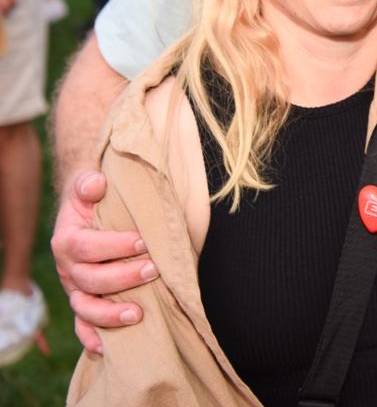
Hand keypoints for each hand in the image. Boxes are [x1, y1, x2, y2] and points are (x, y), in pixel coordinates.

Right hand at [50, 170, 156, 353]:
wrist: (90, 216)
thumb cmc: (96, 201)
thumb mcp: (88, 186)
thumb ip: (88, 183)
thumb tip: (96, 184)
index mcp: (67, 240)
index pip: (85, 246)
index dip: (113, 246)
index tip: (143, 241)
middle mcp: (68, 269)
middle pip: (90, 280)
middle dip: (123, 277)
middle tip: (154, 269)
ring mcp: (76, 290)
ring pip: (85, 308)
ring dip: (110, 315)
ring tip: (138, 314)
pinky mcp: (85, 303)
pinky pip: (83, 327)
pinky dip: (92, 339)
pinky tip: (108, 347)